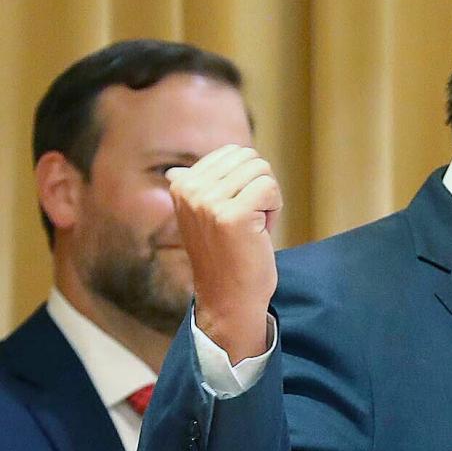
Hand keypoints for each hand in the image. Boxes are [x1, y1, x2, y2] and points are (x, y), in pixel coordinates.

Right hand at [166, 145, 281, 363]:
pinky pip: (270, 188)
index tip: (237, 212)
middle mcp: (190, 189)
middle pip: (250, 159)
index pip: (234, 152)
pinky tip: (259, 233)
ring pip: (262, 171)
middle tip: (248, 222)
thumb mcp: (203, 216)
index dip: (247, 182)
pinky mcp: (231, 215)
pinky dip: (275, 210)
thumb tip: (176, 170)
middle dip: (259, 188)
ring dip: (268, 200)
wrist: (230, 298)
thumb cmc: (227, 256)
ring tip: (252, 228)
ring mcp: (209, 202)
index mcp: (182, 183)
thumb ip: (197, 189)